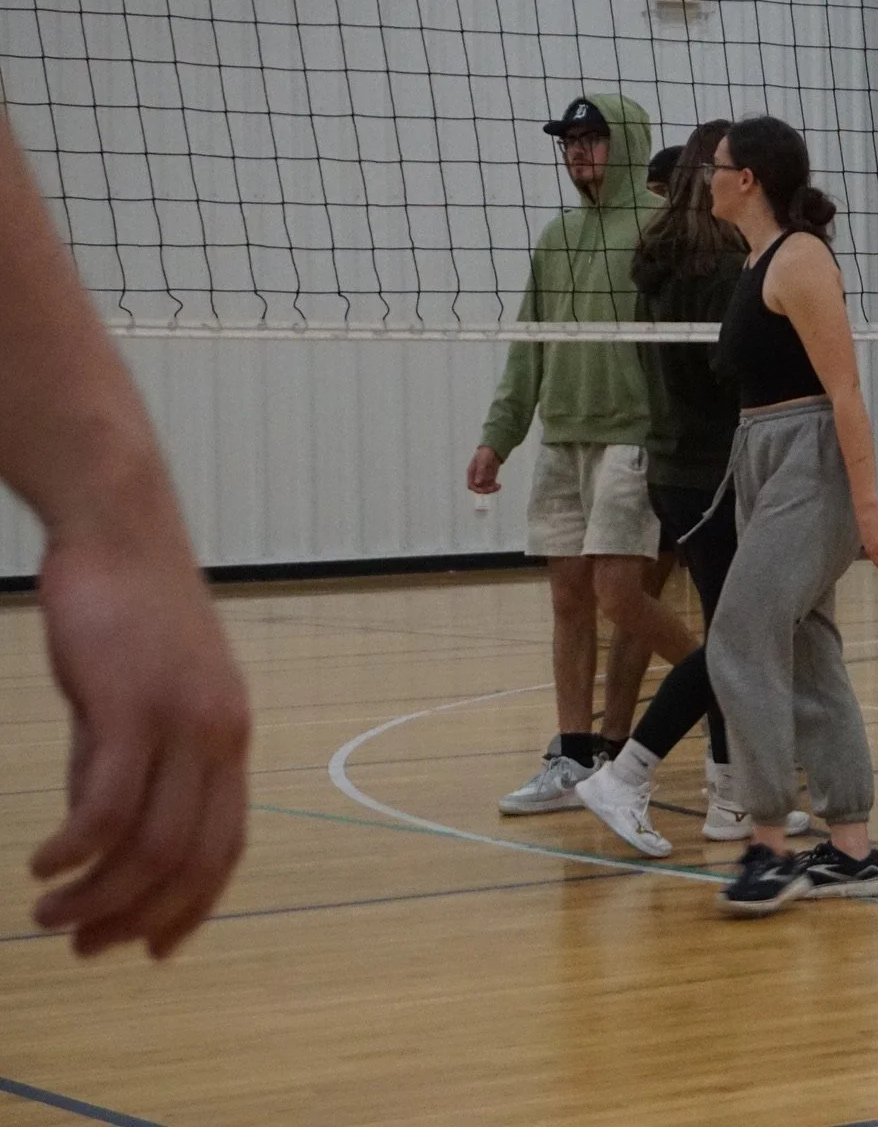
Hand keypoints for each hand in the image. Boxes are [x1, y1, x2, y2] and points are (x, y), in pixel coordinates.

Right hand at [31, 532, 250, 957]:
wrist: (118, 533)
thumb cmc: (123, 613)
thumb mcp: (131, 700)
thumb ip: (119, 763)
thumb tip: (98, 835)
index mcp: (229, 737)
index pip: (225, 846)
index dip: (192, 906)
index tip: (150, 950)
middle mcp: (219, 735)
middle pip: (192, 859)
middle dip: (140, 918)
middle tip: (84, 948)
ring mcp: (181, 721)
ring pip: (151, 844)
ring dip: (98, 896)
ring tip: (49, 919)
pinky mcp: (132, 706)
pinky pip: (109, 805)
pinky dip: (76, 850)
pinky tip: (43, 867)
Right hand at [466, 446, 502, 494]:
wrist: (493, 449)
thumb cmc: (486, 453)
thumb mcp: (483, 462)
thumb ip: (480, 472)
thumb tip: (478, 483)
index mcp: (471, 473)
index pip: (471, 486)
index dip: (477, 489)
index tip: (485, 489)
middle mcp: (476, 476)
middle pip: (478, 488)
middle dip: (485, 490)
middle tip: (494, 488)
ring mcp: (483, 477)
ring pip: (485, 488)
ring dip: (491, 489)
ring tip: (498, 486)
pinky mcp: (490, 477)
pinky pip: (490, 485)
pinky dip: (494, 487)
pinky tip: (499, 485)